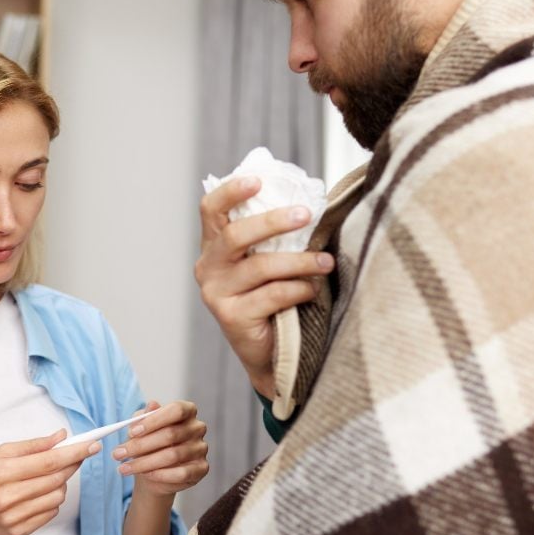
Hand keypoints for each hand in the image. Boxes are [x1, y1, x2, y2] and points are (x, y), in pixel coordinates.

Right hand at [0, 430, 99, 534]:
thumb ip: (32, 445)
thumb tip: (61, 436)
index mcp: (1, 472)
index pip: (49, 461)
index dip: (74, 452)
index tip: (92, 445)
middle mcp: (7, 496)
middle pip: (56, 478)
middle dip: (73, 464)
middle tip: (78, 455)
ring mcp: (14, 517)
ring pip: (58, 496)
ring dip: (61, 483)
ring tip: (49, 476)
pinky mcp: (19, 531)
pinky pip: (51, 513)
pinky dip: (52, 500)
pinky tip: (40, 493)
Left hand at [112, 401, 208, 495]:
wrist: (155, 471)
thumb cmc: (148, 443)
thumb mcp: (141, 428)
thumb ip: (144, 416)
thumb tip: (151, 405)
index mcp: (187, 410)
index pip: (176, 410)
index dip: (154, 420)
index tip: (132, 432)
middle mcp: (197, 428)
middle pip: (171, 434)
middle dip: (141, 445)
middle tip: (118, 453)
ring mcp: (201, 448)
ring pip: (173, 456)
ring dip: (144, 463)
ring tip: (125, 467)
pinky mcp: (201, 468)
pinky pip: (182, 473)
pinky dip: (161, 475)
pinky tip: (146, 475)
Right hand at [195, 177, 334, 398]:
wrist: (272, 354)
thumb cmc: (273, 298)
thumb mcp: (267, 261)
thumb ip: (273, 237)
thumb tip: (308, 201)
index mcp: (214, 247)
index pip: (211, 210)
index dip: (231, 192)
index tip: (258, 181)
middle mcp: (208, 268)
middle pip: (236, 235)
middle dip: (273, 221)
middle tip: (306, 214)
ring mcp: (216, 294)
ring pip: (261, 266)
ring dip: (300, 261)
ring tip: (325, 261)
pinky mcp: (231, 317)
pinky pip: (272, 295)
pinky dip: (298, 288)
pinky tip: (313, 289)